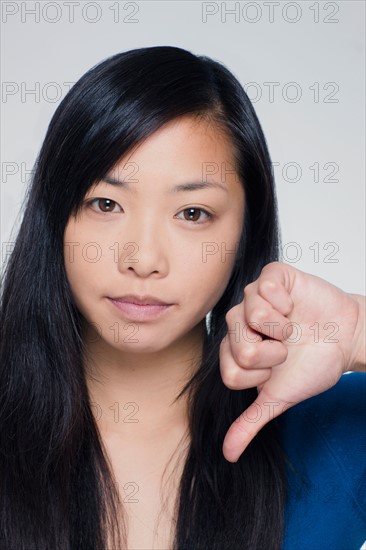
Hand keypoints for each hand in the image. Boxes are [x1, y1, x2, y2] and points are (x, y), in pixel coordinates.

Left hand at [219, 261, 364, 462]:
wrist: (346, 339)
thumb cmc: (311, 365)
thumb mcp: (279, 397)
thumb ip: (250, 422)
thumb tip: (227, 455)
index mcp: (235, 349)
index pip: (230, 371)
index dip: (260, 375)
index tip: (277, 368)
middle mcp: (238, 321)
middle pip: (239, 346)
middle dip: (273, 355)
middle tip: (287, 347)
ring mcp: (252, 296)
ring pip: (250, 315)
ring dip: (281, 328)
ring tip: (291, 326)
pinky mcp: (271, 276)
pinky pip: (263, 287)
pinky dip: (285, 302)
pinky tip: (293, 305)